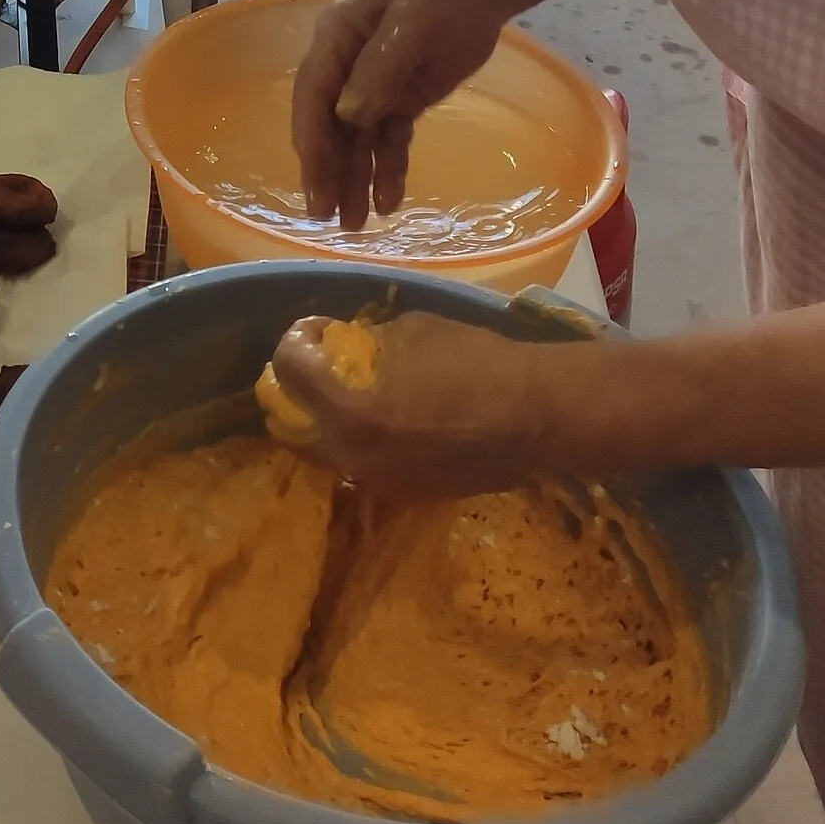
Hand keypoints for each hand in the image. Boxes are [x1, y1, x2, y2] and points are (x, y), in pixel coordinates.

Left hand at [267, 312, 567, 496]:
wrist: (537, 416)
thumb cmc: (475, 362)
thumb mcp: (409, 331)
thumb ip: (363, 342)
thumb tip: (339, 344)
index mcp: (351, 411)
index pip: (288, 373)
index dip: (296, 340)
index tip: (319, 329)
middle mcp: (354, 457)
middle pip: (290, 426)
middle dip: (295, 389)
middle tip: (317, 365)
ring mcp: (379, 482)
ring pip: (323, 452)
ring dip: (323, 419)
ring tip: (347, 391)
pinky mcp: (405, 494)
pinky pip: (361, 466)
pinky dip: (357, 441)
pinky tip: (383, 418)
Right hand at [291, 0, 513, 229]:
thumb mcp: (411, 22)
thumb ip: (379, 69)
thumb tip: (348, 118)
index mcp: (335, 38)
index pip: (313, 96)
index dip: (312, 142)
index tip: (315, 185)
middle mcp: (346, 65)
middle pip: (329, 124)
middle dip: (328, 170)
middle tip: (326, 216)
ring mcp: (374, 84)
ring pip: (358, 139)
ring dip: (355, 179)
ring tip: (355, 224)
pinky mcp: (403, 98)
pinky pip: (390, 139)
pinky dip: (388, 169)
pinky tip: (389, 200)